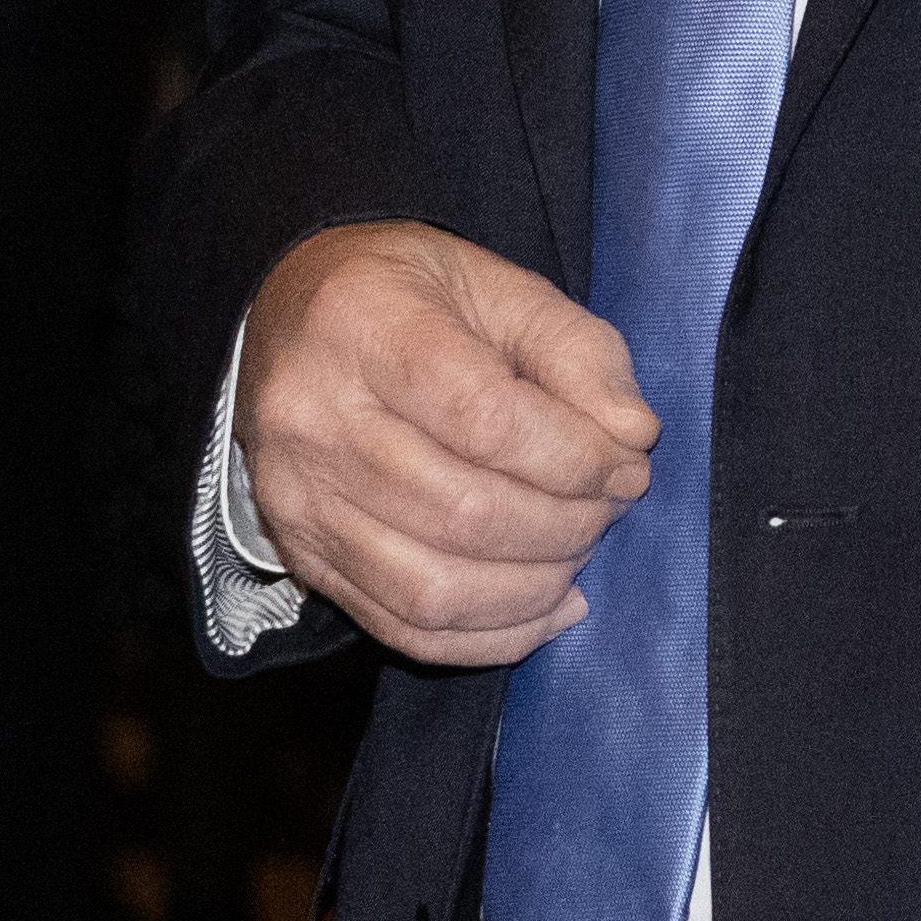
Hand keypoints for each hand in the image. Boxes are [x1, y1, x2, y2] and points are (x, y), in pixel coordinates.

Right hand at [238, 224, 653, 667]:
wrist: (288, 321)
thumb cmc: (407, 297)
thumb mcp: (496, 284)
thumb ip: (575, 349)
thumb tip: (632, 436)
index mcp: (360, 323)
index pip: (482, 418)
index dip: (573, 458)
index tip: (625, 463)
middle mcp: (311, 416)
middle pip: (464, 513)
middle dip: (568, 525)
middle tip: (608, 506)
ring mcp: (297, 498)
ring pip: (436, 589)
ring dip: (537, 587)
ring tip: (577, 551)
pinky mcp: (303, 556)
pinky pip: (407, 629)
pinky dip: (493, 636)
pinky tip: (546, 605)